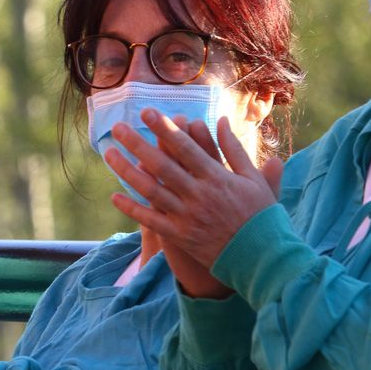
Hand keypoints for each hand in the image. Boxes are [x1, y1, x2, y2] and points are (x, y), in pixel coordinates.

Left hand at [104, 109, 282, 269]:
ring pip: (150, 189)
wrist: (262, 257)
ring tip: (108, 153)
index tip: (147, 112)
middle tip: (117, 127)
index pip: (185, 147)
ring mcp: (187, 216)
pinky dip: (132, 208)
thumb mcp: (254, 179)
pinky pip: (151, 221)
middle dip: (138, 143)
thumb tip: (221, 119)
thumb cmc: (260, 215)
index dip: (165, 128)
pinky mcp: (180, 236)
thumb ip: (234, 149)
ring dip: (127, 170)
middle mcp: (199, 195)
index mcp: (217, 177)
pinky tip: (114, 196)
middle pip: (162, 165)